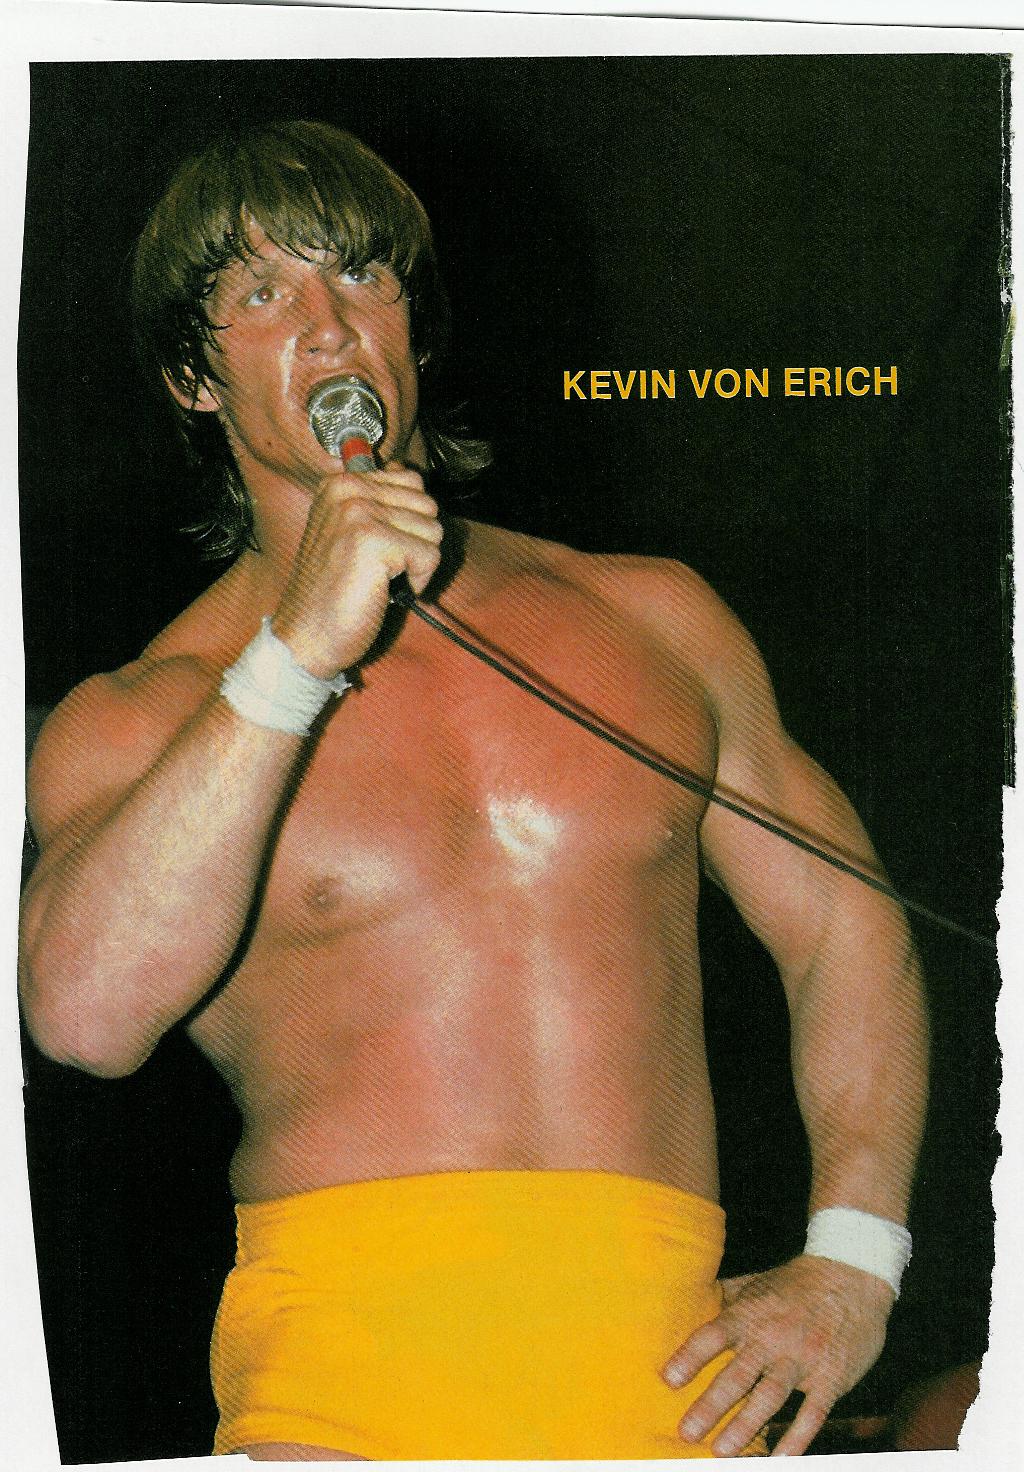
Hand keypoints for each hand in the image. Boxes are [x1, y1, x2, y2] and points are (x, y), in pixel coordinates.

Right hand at [272, 461, 442, 676]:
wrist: (306, 635)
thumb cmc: (331, 592)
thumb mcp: (348, 531)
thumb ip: (378, 499)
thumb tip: (407, 469)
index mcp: (339, 483)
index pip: (411, 479)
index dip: (409, 521)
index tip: (383, 547)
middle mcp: (347, 490)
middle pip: (427, 504)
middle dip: (417, 541)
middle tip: (384, 568)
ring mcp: (358, 514)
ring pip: (433, 530)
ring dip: (417, 563)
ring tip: (382, 579)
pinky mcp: (373, 541)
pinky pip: (430, 555)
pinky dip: (418, 581)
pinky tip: (386, 591)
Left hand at [661, 1255, 893, 1456]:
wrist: (851, 1276)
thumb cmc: (796, 1282)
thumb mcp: (756, 1283)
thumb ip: (724, 1298)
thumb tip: (687, 1304)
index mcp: (750, 1313)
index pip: (713, 1336)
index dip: (690, 1357)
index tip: (668, 1380)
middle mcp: (772, 1337)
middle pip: (737, 1375)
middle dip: (710, 1405)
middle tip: (687, 1431)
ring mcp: (803, 1359)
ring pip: (769, 1397)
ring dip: (744, 1426)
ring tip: (722, 1450)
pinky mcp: (831, 1378)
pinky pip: (812, 1414)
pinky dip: (796, 1439)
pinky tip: (780, 1459)